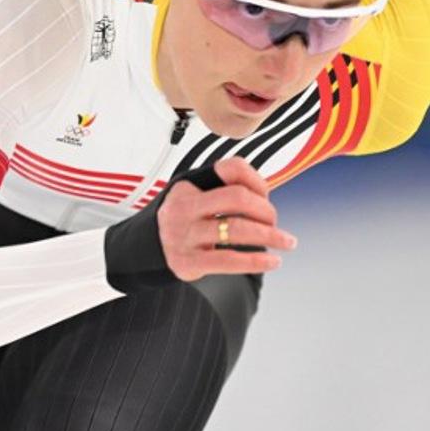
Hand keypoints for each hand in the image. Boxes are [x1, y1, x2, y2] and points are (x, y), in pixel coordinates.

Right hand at [157, 157, 297, 280]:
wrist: (143, 248)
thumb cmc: (180, 220)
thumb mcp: (193, 193)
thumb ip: (224, 187)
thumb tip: (264, 195)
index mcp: (189, 184)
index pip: (231, 169)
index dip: (257, 180)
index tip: (266, 195)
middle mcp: (184, 206)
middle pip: (237, 197)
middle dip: (265, 210)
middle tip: (274, 221)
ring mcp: (184, 234)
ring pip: (237, 229)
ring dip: (270, 236)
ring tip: (287, 241)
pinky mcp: (188, 262)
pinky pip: (229, 261)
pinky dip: (256, 261)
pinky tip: (272, 261)